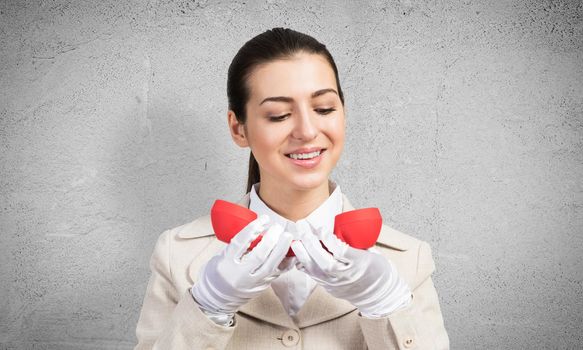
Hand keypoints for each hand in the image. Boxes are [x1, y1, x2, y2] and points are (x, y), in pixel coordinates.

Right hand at [192, 214, 294, 314]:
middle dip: (270, 240)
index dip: (253, 229)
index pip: (240, 243)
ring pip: (271, 266)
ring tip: (287, 236)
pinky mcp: (262, 286)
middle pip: (259, 256)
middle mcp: (240, 275)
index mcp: (226, 264)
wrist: (216, 299)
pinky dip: (286, 261)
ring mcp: (253, 283)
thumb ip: (236, 245)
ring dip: (281, 249)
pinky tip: (292, 252)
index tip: (263, 219)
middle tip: (277, 228)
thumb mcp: (220, 257)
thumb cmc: (216, 275)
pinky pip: (277, 273)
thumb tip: (255, 229)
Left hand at [291, 224, 411, 316]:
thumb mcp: (371, 251)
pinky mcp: (328, 287)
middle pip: (325, 261)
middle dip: (310, 242)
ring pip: (315, 270)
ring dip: (302, 252)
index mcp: (360, 263)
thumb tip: (336, 227)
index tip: (321, 228)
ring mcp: (336, 283)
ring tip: (296, 239)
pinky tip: (299, 253)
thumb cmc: (376, 269)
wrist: (377, 294)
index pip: (342, 252)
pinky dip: (303, 263)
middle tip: (302, 225)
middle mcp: (347, 275)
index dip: (329, 240)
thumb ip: (354, 241)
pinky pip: (312, 275)